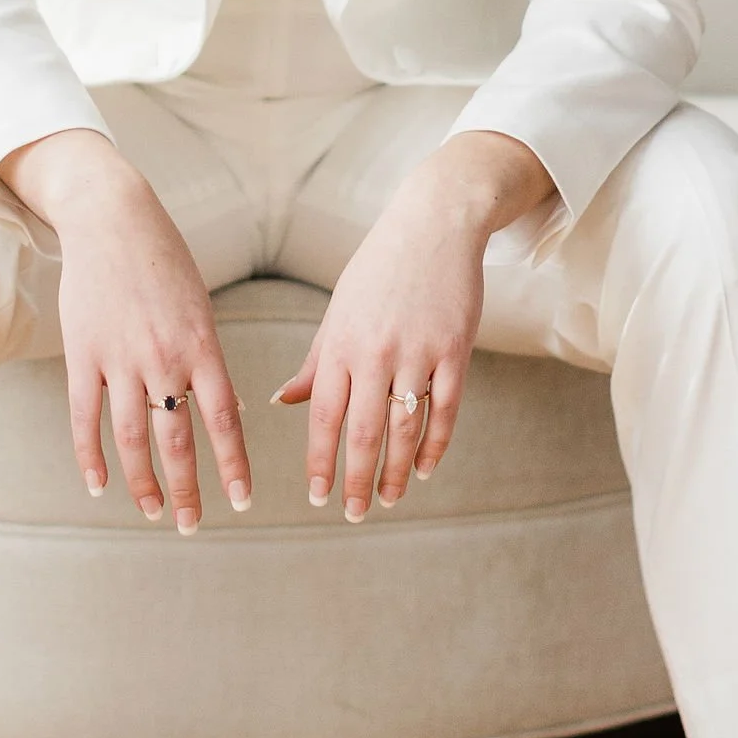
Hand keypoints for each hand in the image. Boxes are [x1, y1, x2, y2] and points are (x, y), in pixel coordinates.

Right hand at [0, 130, 251, 531]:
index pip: (224, 420)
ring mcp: (119, 359)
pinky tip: (97, 486)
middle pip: (176, 441)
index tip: (241, 501)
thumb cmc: (163, 261)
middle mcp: (164, 358)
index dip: (233, 465)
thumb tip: (225, 411)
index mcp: (202, 346)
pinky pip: (84, 417)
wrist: (111, 217)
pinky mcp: (82, 354)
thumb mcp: (199, 308)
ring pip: (131, 439)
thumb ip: (208, 360)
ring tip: (151, 512)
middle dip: (186, 490)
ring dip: (142, 483)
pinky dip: (90, 457)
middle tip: (191, 525)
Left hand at [276, 130, 553, 518]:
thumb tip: (283, 402)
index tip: (316, 496)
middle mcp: (374, 352)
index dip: (320, 460)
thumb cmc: (379, 270)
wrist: (435, 224)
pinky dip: (436, 446)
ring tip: (387, 501)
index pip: (323, 415)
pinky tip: (425, 470)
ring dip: (394, 472)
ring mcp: (417, 352)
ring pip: (404, 428)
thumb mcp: (339, 312)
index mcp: (339, 343)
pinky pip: (446, 410)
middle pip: (362, 431)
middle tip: (351, 513)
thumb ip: (315, 362)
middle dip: (354, 479)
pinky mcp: (454, 350)